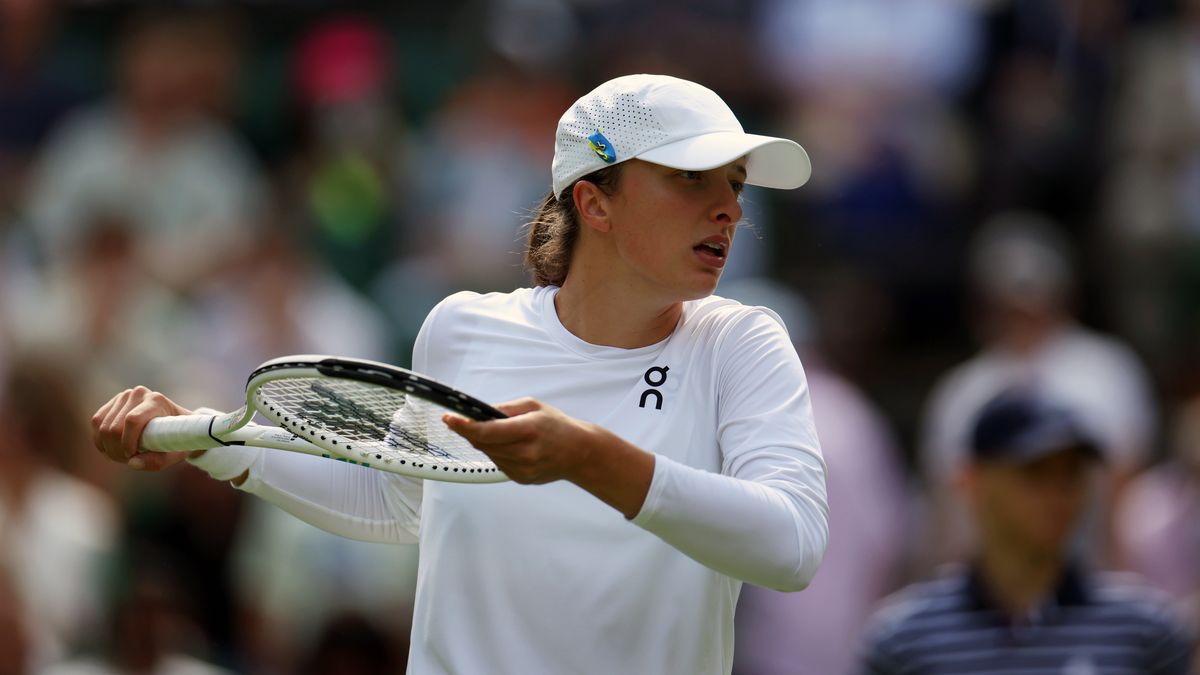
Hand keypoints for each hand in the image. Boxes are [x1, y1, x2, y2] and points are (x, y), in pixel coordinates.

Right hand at [91, 386, 193, 470]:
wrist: (176, 424)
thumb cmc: (177, 439)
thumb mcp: (174, 454)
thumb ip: (157, 461)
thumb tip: (133, 463)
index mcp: (157, 401)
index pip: (133, 420)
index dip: (127, 442)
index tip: (131, 456)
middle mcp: (139, 394)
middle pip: (114, 427)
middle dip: (117, 450)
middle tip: (128, 459)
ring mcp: (124, 396)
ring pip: (102, 426)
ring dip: (108, 447)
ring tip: (123, 455)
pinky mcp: (113, 403)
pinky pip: (96, 422)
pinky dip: (100, 440)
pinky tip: (112, 448)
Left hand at [441, 398, 593, 484]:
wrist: (579, 453)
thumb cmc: (557, 426)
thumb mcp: (533, 406)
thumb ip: (504, 409)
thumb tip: (479, 412)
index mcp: (528, 430)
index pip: (486, 432)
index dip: (464, 426)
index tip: (449, 418)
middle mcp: (524, 453)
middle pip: (483, 444)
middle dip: (469, 431)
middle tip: (459, 421)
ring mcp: (522, 469)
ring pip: (488, 454)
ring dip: (484, 442)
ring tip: (496, 432)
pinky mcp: (520, 479)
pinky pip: (498, 463)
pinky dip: (496, 452)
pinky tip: (509, 446)